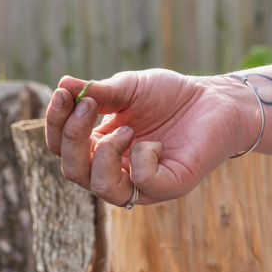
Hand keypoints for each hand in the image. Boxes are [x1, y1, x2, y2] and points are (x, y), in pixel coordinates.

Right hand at [44, 70, 249, 206]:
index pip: (61, 147)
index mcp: (98, 147)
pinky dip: (143, 159)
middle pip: (73, 170)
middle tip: (89, 106)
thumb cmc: (170, 96)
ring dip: (104, 155)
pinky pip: (142, 184)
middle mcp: (114, 170)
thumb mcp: (129, 88)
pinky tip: (156, 143)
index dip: (55, 124)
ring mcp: (141, 184)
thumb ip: (98, 92)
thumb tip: (62, 84)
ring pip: (100, 187)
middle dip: (73, 138)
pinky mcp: (169, 187)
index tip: (62, 94)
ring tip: (127, 129)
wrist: (216, 100)